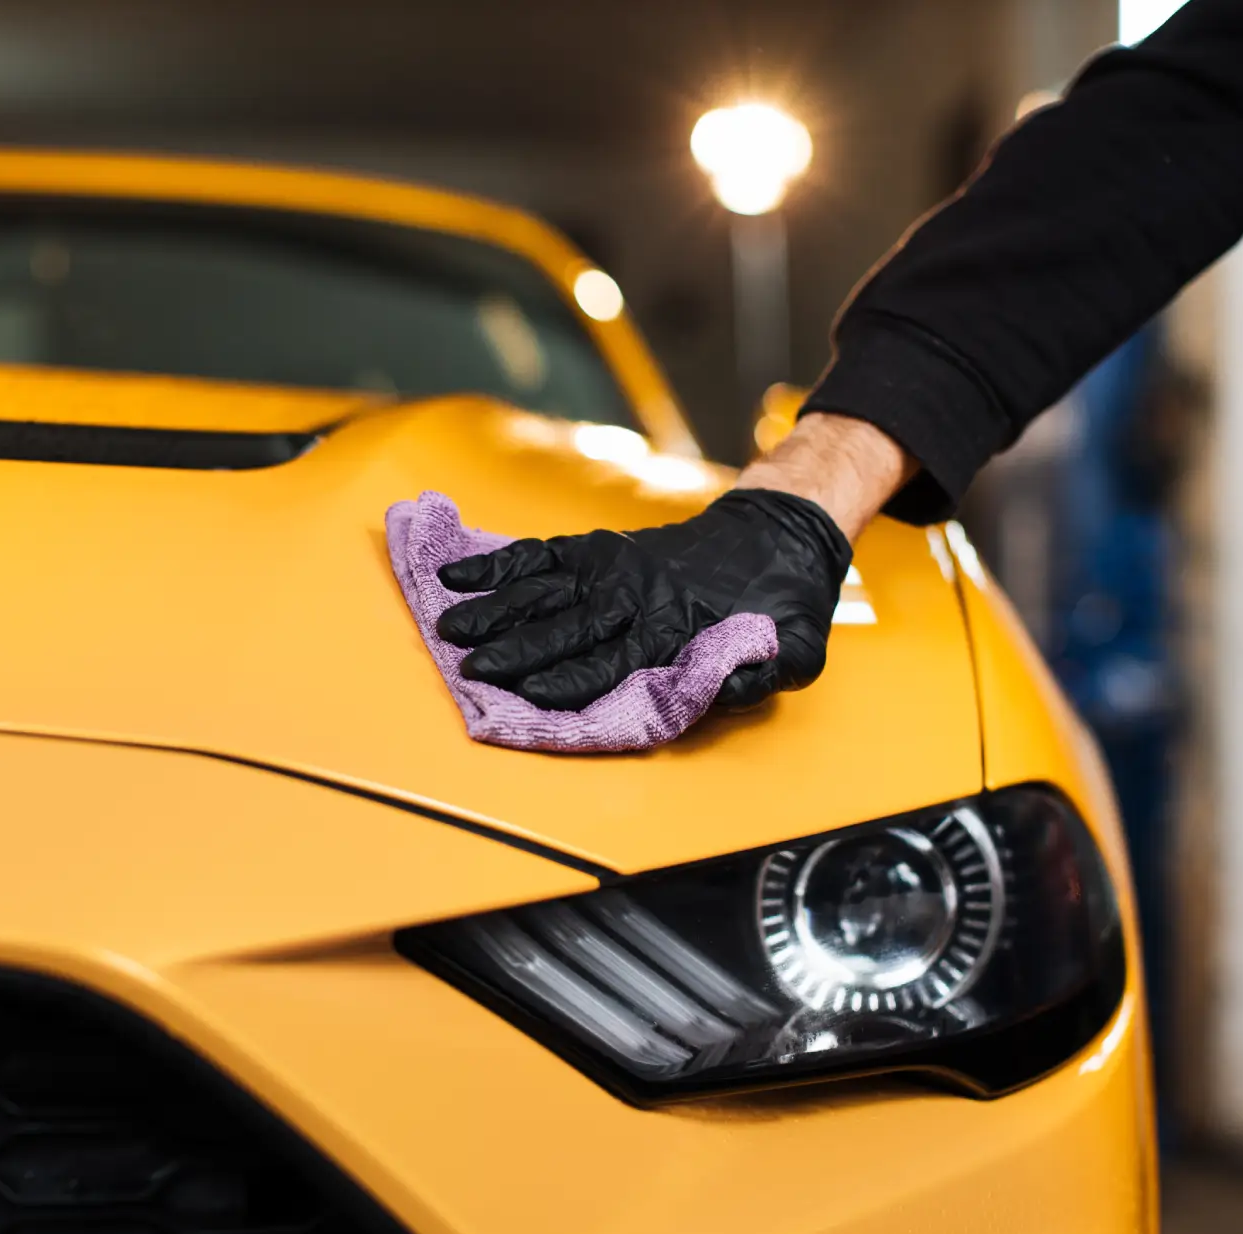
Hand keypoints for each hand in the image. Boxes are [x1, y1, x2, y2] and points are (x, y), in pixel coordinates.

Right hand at [435, 489, 851, 711]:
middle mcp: (633, 596)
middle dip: (515, 649)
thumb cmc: (782, 603)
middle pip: (565, 628)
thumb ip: (760, 675)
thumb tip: (725, 687)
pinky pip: (542, 557)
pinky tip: (457, 575)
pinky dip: (499, 564)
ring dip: (494, 609)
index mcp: (673, 627)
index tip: (528, 692)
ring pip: (543, 590)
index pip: (610, 661)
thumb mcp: (795, 649)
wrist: (776, 531)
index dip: (568, 678)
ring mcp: (612, 568)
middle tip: (469, 668)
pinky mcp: (599, 549)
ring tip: (447, 625)